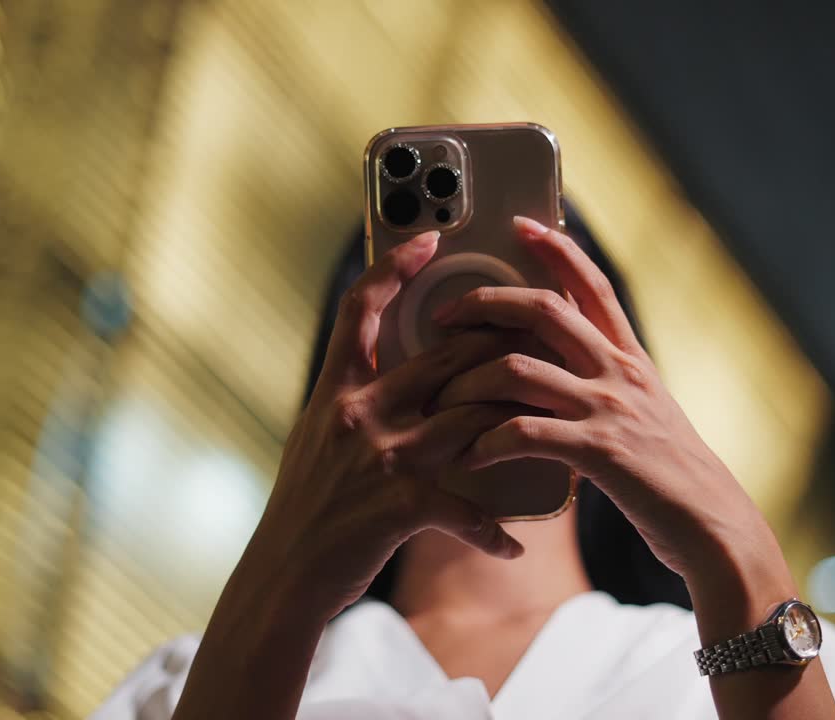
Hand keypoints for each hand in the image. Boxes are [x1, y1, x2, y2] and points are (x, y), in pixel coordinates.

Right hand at [256, 230, 525, 621]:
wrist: (281, 575)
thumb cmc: (304, 507)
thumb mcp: (315, 438)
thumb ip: (352, 399)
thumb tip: (387, 367)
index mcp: (335, 391)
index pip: (360, 311)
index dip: (394, 269)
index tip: (428, 238)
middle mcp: (357, 413)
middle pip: (443, 356)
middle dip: (496, 342)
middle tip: (537, 330)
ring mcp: (381, 457)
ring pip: (471, 418)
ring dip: (517, 423)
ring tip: (553, 423)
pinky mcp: (400, 505)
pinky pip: (466, 510)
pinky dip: (492, 530)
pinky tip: (514, 544)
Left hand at [431, 217, 788, 586]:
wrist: (713, 526)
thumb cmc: (671, 477)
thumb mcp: (648, 413)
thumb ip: (610, 385)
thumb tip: (564, 370)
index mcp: (631, 358)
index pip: (592, 285)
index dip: (557, 249)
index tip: (522, 225)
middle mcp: (621, 371)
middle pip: (543, 310)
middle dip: (485, 303)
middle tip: (444, 315)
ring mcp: (609, 408)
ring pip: (518, 368)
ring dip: (467, 382)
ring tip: (440, 401)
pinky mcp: (598, 452)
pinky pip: (524, 432)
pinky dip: (486, 443)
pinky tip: (468, 459)